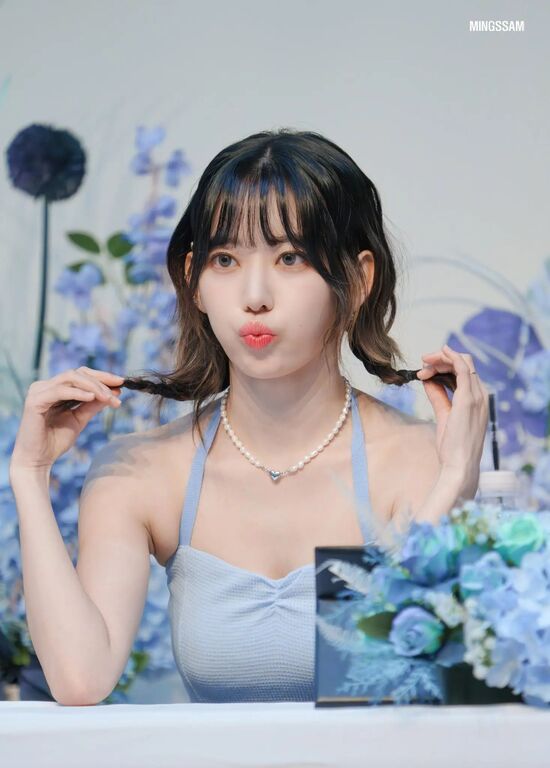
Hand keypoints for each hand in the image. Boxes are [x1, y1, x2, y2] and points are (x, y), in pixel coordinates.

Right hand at [9, 367, 123, 474]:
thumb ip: (93, 405)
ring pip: (71, 378)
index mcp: (55, 389)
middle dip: (101, 381)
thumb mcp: (80, 419)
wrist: (38, 460)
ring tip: (108, 398)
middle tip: (117, 393)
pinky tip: (92, 398)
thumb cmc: (55, 441)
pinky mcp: (34, 401)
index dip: (102, 376)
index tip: (122, 383)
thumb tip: (115, 392)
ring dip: (93, 387)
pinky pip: (60, 391)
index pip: (81, 374)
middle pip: (78, 373)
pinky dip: (78, 393)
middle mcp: (45, 386)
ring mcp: (38, 391)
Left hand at [416, 344, 488, 497]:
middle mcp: (481, 394)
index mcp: (477, 399)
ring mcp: (477, 395)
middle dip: (440, 360)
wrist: (459, 464)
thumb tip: (428, 380)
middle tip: (422, 366)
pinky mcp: (468, 398)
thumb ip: (438, 396)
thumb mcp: (444, 416)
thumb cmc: (453, 446)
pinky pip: (462, 368)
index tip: (424, 372)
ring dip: (440, 359)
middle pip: (463, 363)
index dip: (444, 366)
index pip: (464, 372)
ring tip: (423, 366)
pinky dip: (450, 357)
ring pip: (462, 362)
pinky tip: (439, 353)